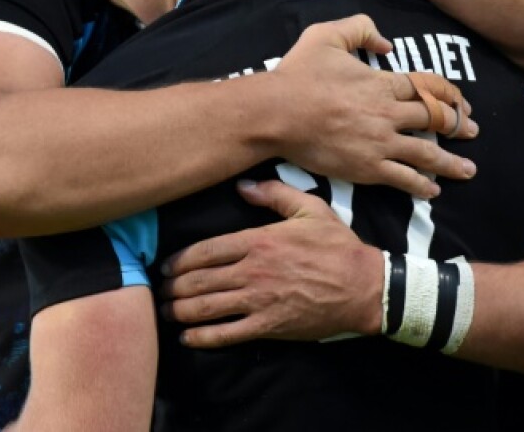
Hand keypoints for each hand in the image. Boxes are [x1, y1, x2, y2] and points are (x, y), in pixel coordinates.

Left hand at [161, 179, 383, 345]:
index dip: (180, 260)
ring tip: (166, 312)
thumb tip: (242, 185)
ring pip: (207, 307)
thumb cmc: (336, 246)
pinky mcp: (269, 325)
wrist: (364, 286)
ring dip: (181, 311)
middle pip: (199, 280)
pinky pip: (228, 334)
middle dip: (174, 287)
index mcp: (258, 241)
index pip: (206, 251)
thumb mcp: (309, 209)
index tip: (166, 266)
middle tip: (159, 291)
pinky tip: (188, 337)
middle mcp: (253, 271)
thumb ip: (274, 194)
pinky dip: (203, 337)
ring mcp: (260, 300)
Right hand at [270, 14, 476, 199]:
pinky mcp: (367, 167)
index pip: (427, 89)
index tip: (462, 102)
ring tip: (468, 170)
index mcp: (382, 83)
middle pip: (435, 119)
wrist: (278, 113)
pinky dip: (421, 185)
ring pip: (427, 153)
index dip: (449, 95)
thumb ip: (360, 29)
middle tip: (472, 131)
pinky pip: (403, 178)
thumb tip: (386, 44)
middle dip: (458, 125)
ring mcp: (380, 142)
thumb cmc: (299, 74)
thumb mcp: (326, 35)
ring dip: (451, 162)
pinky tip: (433, 190)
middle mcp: (389, 113)